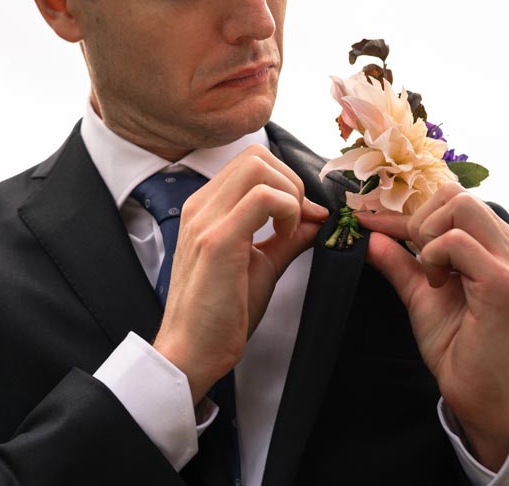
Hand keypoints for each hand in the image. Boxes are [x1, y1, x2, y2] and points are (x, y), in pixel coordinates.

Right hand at [152, 145, 326, 403]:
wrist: (191, 352)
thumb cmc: (219, 314)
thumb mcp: (261, 265)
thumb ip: (286, 238)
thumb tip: (317, 218)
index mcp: (206, 208)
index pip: (250, 162)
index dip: (285, 182)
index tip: (301, 217)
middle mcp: (200, 206)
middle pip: (256, 156)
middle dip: (290, 182)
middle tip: (297, 221)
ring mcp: (206, 219)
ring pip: (258, 166)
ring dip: (288, 193)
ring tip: (289, 229)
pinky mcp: (217, 240)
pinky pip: (263, 197)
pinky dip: (287, 210)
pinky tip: (285, 237)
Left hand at [357, 183, 508, 470]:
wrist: (480, 394)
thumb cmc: (458, 346)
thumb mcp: (420, 293)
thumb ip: (399, 261)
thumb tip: (370, 234)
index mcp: (495, 243)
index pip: (449, 199)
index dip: (402, 210)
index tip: (366, 220)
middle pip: (454, 193)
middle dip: (419, 220)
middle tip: (417, 261)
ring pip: (458, 205)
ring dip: (428, 237)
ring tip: (431, 274)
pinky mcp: (503, 281)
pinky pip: (456, 241)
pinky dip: (434, 257)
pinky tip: (438, 285)